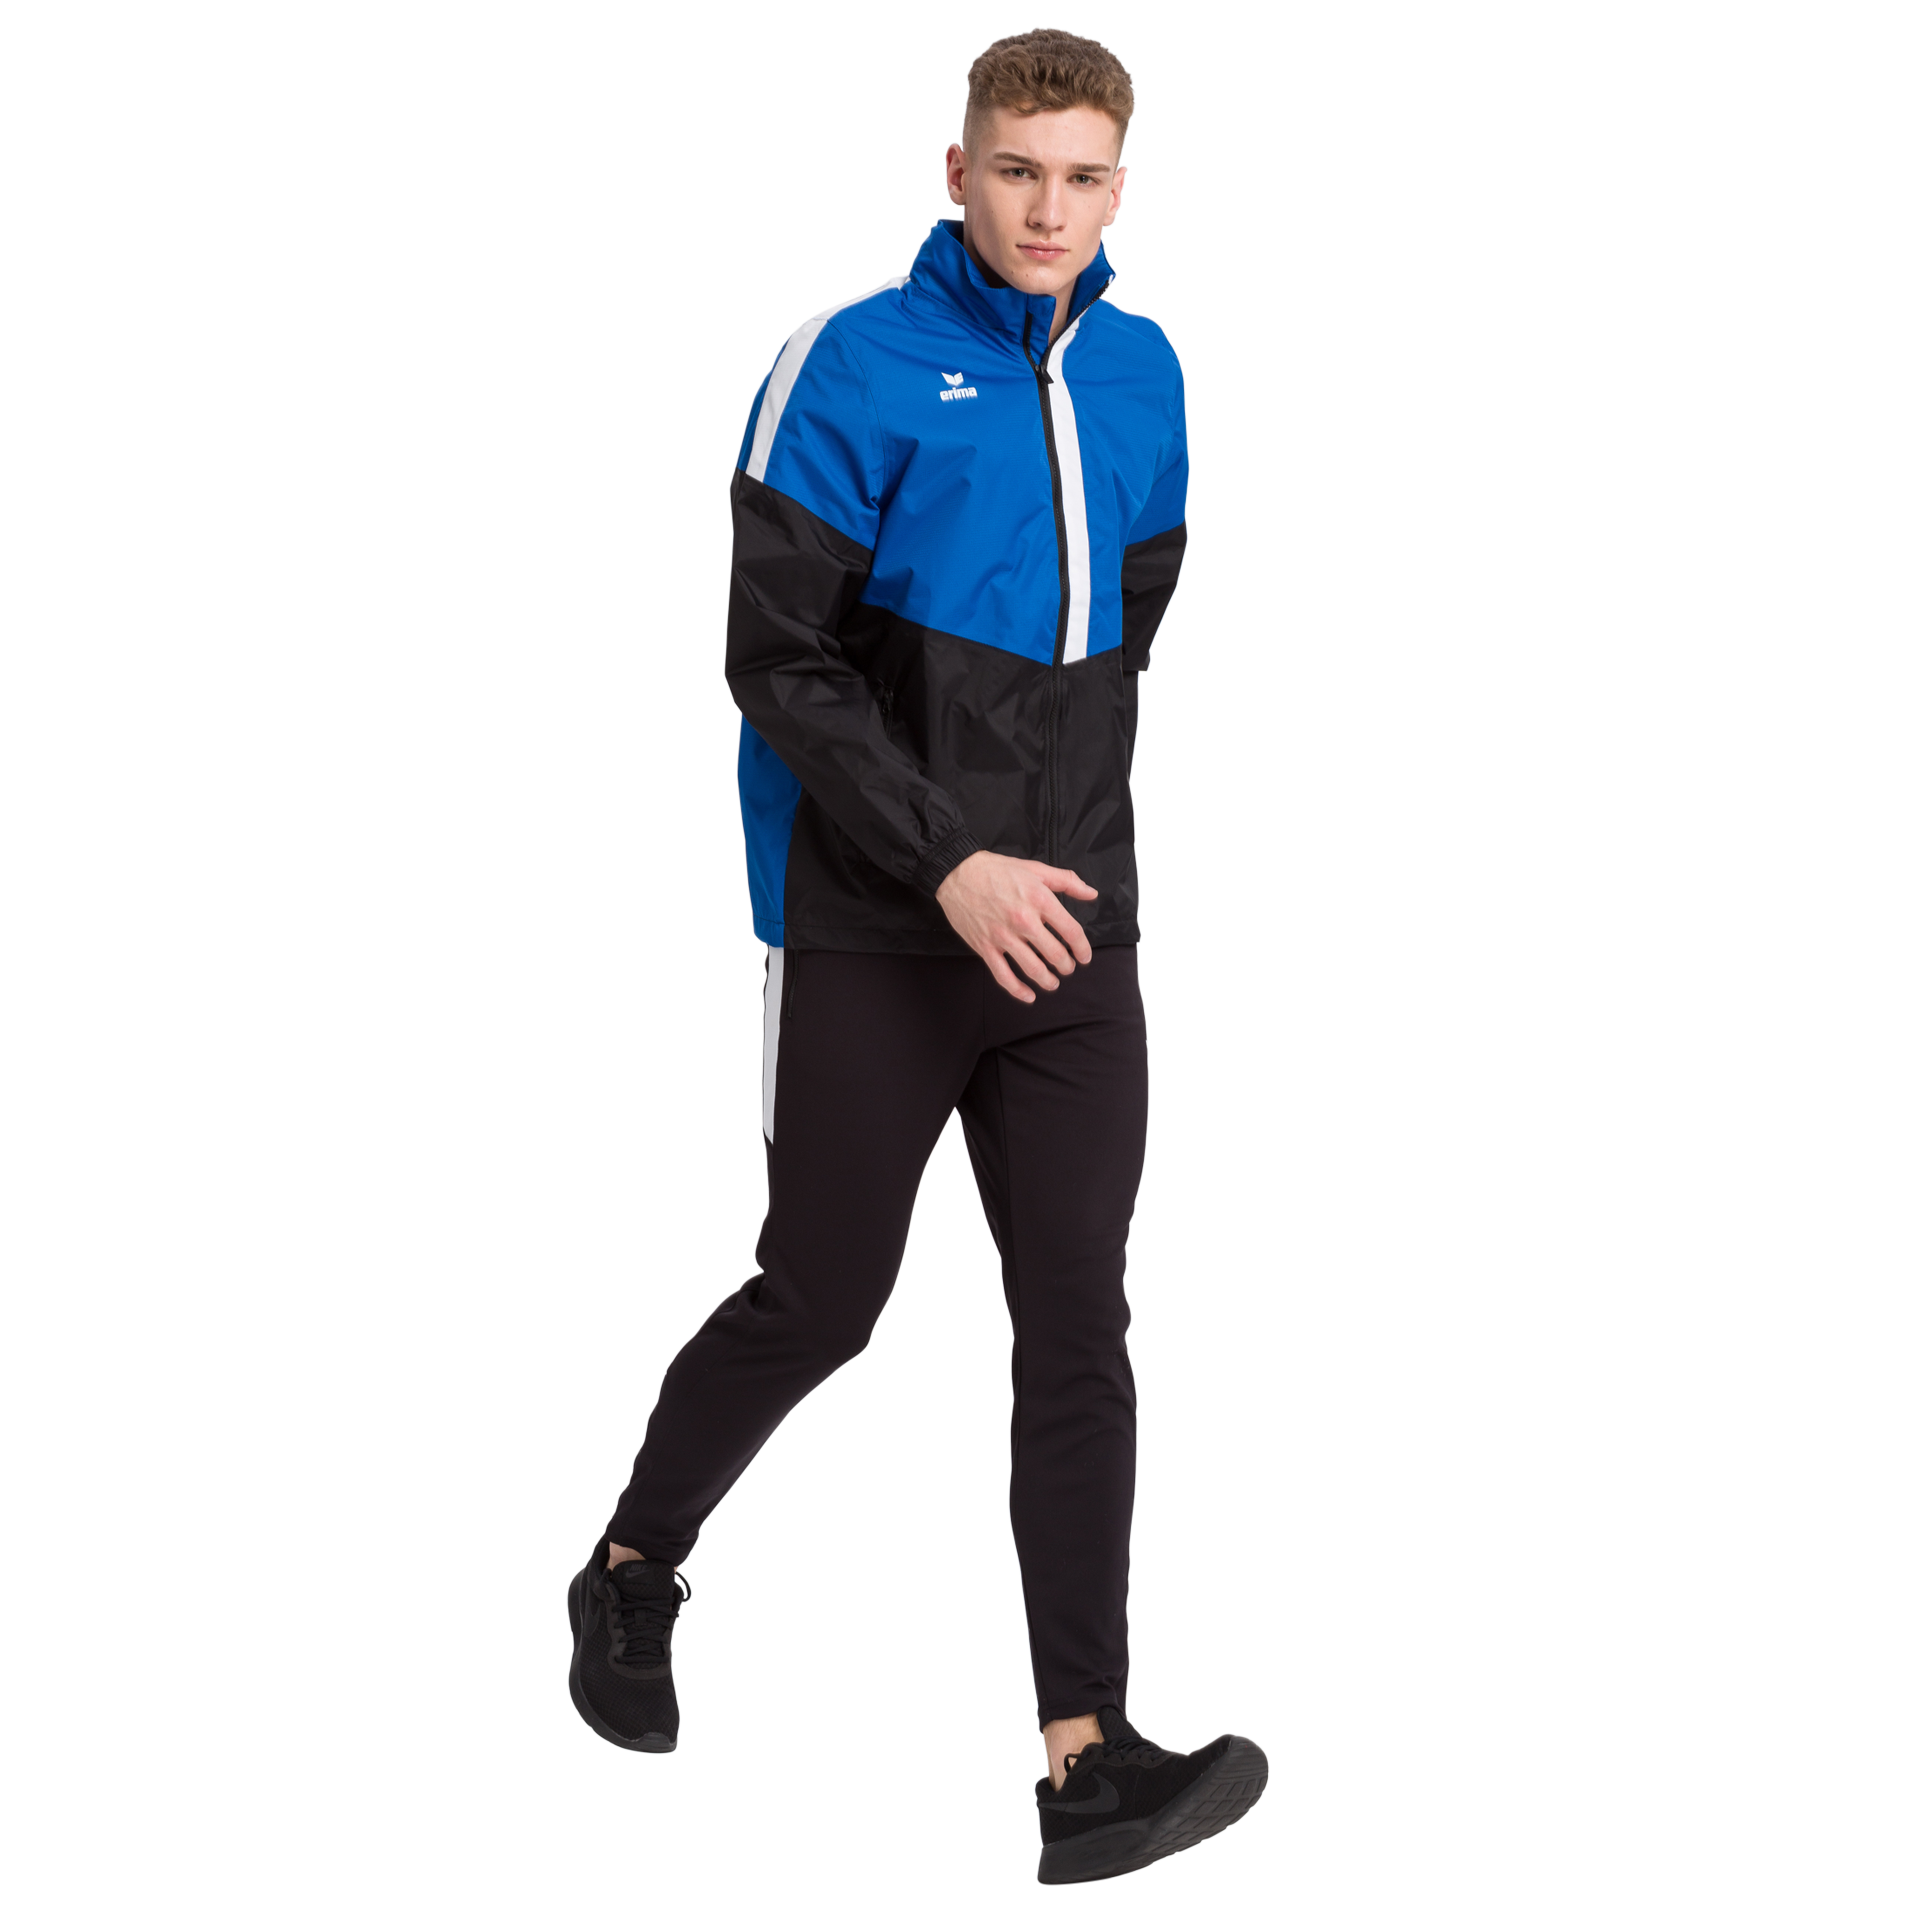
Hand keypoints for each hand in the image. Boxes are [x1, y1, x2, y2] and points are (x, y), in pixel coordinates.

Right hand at [934, 850, 1096, 1002]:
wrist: (958, 873)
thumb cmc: (995, 870)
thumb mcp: (1036, 869)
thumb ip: (1067, 882)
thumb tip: (1091, 893)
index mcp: (1039, 900)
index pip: (1071, 931)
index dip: (1082, 948)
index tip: (1084, 956)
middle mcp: (1023, 920)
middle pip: (1055, 953)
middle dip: (1066, 966)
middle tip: (1067, 968)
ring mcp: (1003, 936)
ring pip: (1033, 968)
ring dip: (1048, 980)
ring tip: (1052, 982)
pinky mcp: (985, 947)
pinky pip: (1004, 975)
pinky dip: (1018, 990)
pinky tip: (1029, 996)